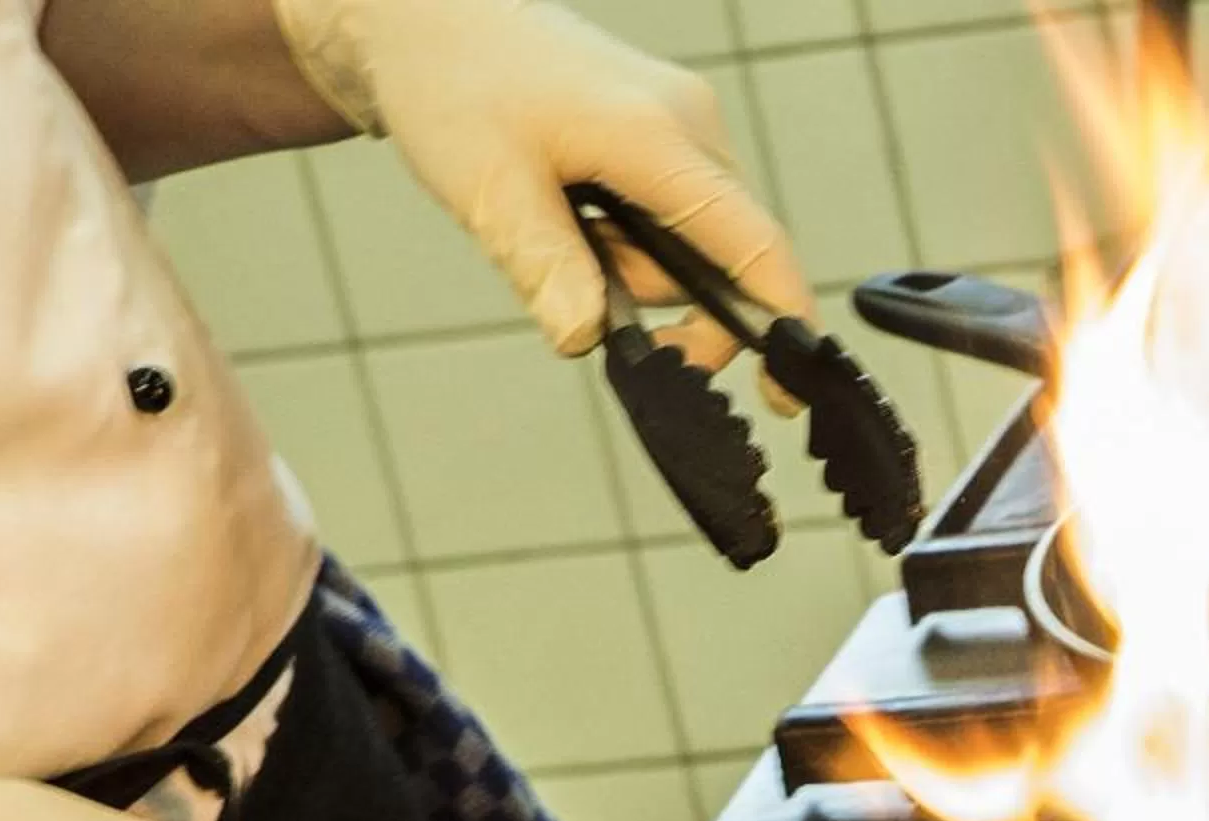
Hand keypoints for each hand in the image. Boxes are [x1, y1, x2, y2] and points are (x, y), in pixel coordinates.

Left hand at [273, 0, 815, 383]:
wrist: (425, 18)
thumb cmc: (451, 82)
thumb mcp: (488, 185)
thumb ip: (545, 266)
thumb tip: (586, 338)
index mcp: (660, 134)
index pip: (754, 243)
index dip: (779, 324)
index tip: (783, 395)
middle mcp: (691, 124)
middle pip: (727, 257)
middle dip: (664, 299)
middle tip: (583, 298)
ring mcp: (684, 123)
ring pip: (696, 242)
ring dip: (637, 269)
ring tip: (560, 230)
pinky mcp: (666, 130)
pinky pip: (676, 215)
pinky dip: (632, 241)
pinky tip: (576, 213)